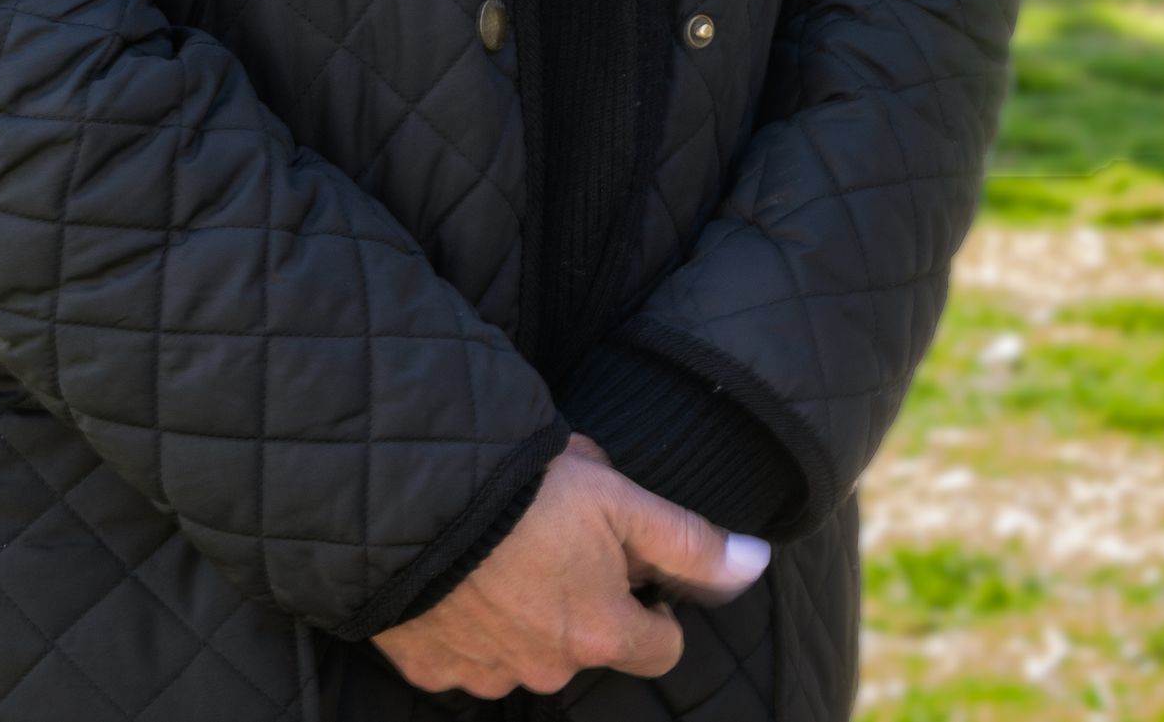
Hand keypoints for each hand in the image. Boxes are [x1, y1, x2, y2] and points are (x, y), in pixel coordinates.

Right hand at [370, 434, 771, 702]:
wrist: (406, 494)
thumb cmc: (521, 489)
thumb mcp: (617, 496)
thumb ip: (691, 541)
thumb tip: (758, 564)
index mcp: (600, 632)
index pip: (662, 645)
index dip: (654, 602)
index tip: (629, 562)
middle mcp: (548, 668)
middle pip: (588, 645)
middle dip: (581, 603)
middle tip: (554, 539)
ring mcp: (486, 674)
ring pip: (524, 653)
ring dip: (522, 616)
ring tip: (500, 551)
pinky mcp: (430, 667)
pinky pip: (463, 655)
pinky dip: (465, 624)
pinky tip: (456, 575)